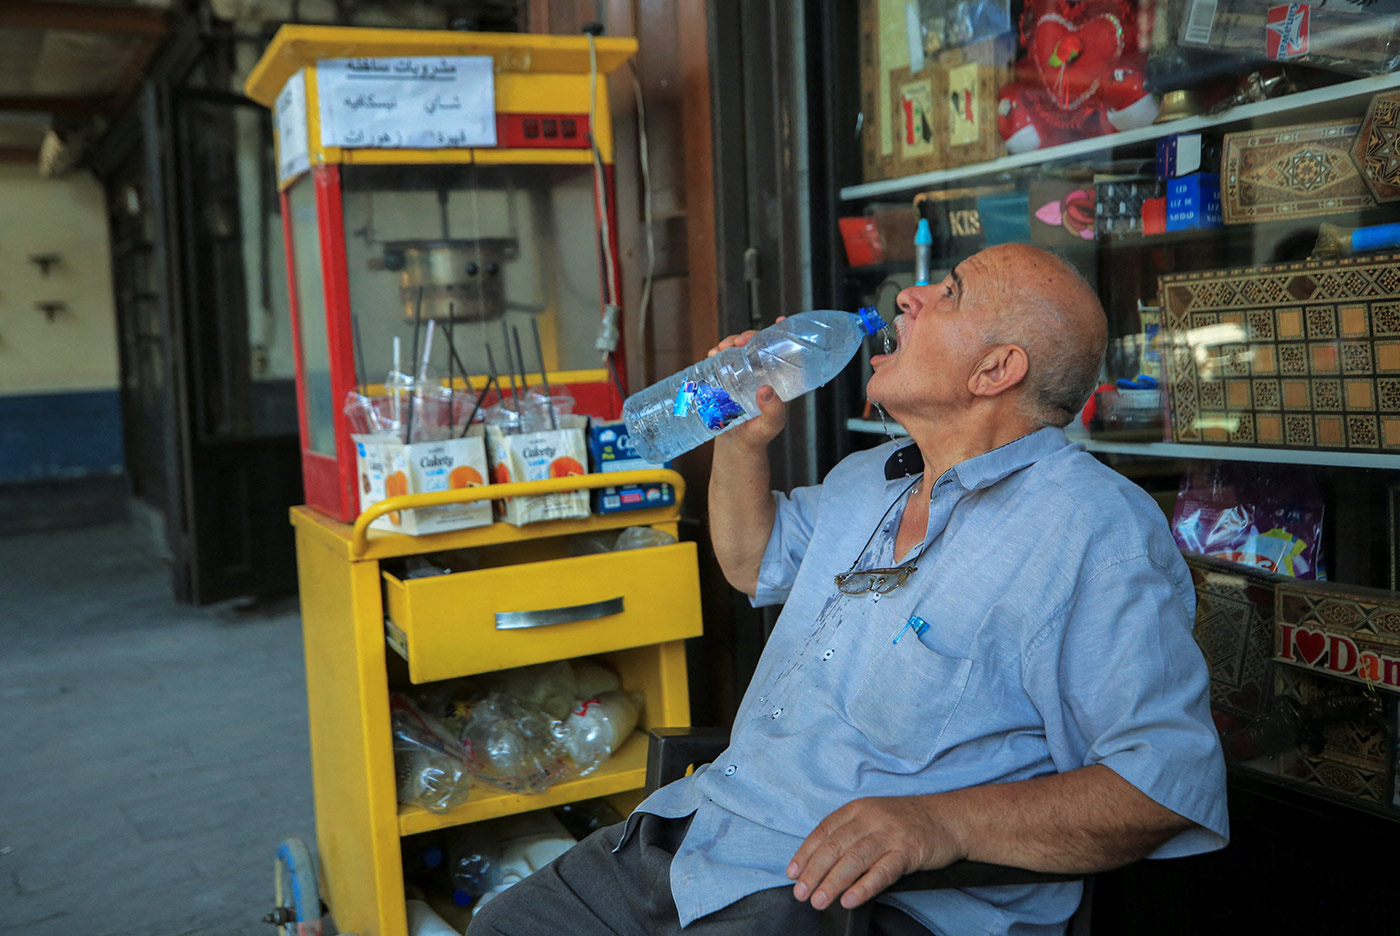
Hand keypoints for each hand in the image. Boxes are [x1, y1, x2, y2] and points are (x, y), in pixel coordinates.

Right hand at [708, 319, 786, 447]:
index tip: (779, 321)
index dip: (781, 334)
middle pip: (757, 346)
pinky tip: (712, 354)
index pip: (781, 352)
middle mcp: (761, 373)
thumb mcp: (770, 426)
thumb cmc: (758, 437)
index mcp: (778, 379)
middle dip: (748, 337)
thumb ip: (773, 412)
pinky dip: (717, 353)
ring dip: (730, 342)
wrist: (735, 447)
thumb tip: (766, 391)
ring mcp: (743, 375)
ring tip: (721, 348)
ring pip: (739, 350)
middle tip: (738, 342)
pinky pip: (723, 361)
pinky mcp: (726, 380)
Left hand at [787, 796, 966, 910]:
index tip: (792, 873)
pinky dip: (863, 887)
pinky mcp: (908, 851)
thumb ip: (851, 834)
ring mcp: (890, 834)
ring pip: (854, 859)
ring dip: (832, 883)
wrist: (949, 819)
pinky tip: (850, 900)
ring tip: (819, 900)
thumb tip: (821, 863)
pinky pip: (882, 872)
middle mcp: (871, 818)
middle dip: (814, 872)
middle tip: (801, 893)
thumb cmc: (908, 822)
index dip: (805, 853)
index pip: (824, 831)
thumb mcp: (875, 817)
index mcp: (858, 809)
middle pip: (834, 847)